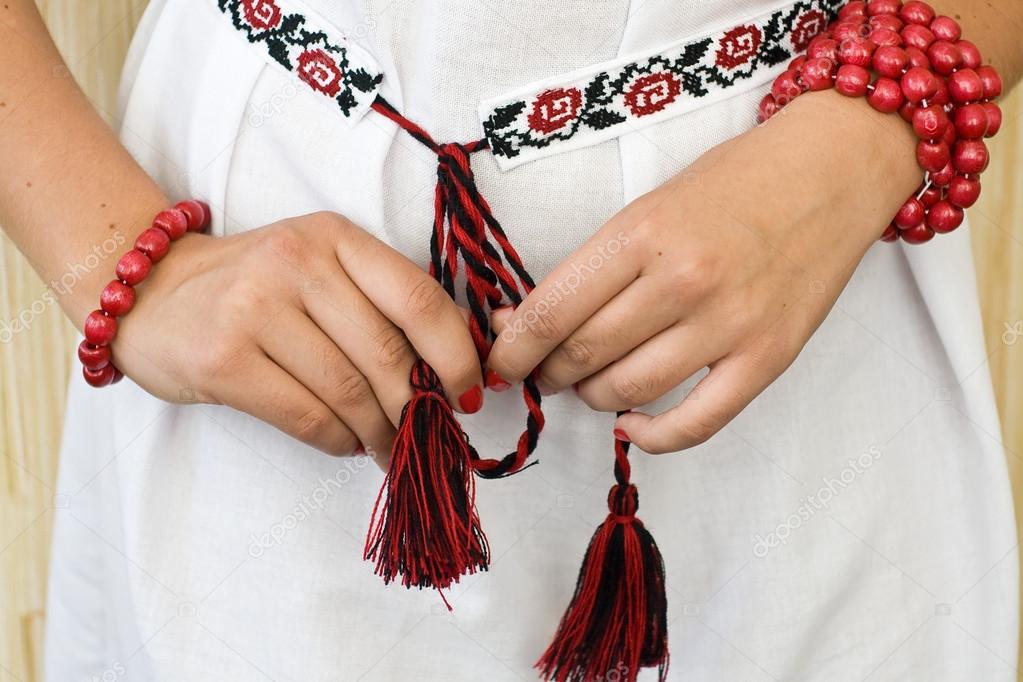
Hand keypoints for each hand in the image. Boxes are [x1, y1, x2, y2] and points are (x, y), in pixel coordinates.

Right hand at [112, 211, 482, 459]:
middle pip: (388, 355)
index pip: (420, 299)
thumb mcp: (319, 268)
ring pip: (351, 393)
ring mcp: (255, 309)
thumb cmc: (254, 287)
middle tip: (430, 435)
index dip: (457, 355)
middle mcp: (296, 262)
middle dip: (420, 409)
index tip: (469, 393)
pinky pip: (308, 416)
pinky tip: (345, 443)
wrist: (150, 292)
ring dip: (381, 434)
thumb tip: (451, 370)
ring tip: (390, 448)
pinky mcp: (223, 359)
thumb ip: (379, 303)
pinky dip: (339, 441)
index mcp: (335, 237)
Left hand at [487, 91, 919, 453]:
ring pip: (627, 391)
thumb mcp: (651, 205)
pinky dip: (652, 436)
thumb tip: (532, 320)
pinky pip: (696, 423)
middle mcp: (683, 280)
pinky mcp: (768, 357)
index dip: (513, 346)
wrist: (833, 169)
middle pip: (583, 355)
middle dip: (549, 371)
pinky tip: (632, 425)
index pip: (551, 311)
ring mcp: (729, 323)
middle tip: (545, 369)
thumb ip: (597, 266)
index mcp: (642, 233)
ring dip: (593, 397)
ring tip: (592, 383)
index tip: (501, 359)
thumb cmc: (735, 182)